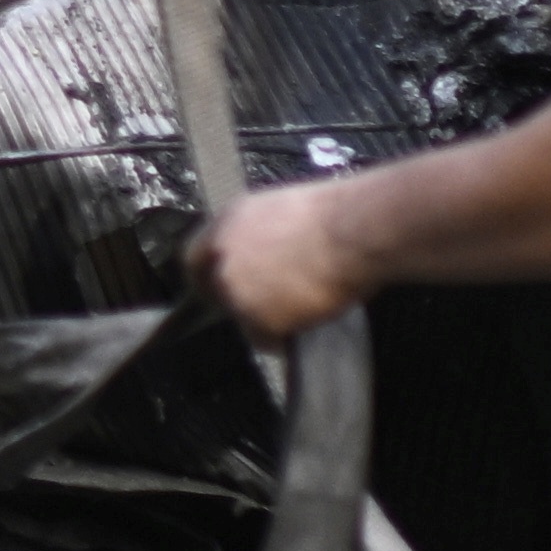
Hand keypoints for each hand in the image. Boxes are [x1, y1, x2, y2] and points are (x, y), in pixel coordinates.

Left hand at [191, 177, 374, 343]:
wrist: (355, 233)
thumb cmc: (336, 216)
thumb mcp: (279, 212)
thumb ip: (256, 235)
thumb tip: (260, 255)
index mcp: (225, 224)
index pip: (195, 257)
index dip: (208, 274)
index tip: (216, 287)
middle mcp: (222, 257)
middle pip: (217, 290)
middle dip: (241, 299)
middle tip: (271, 302)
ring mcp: (235, 290)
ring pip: (243, 317)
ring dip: (265, 318)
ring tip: (301, 308)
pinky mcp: (256, 318)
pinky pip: (264, 339)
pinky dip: (281, 338)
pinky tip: (303, 325)